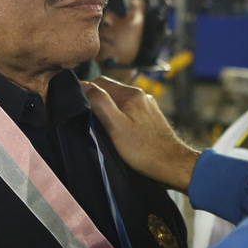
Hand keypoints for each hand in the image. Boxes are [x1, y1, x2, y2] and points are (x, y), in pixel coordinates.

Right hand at [82, 76, 198, 192]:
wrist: (172, 165)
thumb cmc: (143, 149)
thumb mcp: (116, 126)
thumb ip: (100, 103)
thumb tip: (85, 86)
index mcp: (132, 93)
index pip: (101, 82)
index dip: (85, 90)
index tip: (74, 104)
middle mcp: (141, 97)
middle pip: (111, 92)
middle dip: (96, 101)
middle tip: (84, 117)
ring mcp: (148, 108)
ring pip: (120, 104)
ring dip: (108, 111)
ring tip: (98, 126)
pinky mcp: (151, 120)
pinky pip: (130, 114)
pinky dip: (120, 119)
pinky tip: (116, 132)